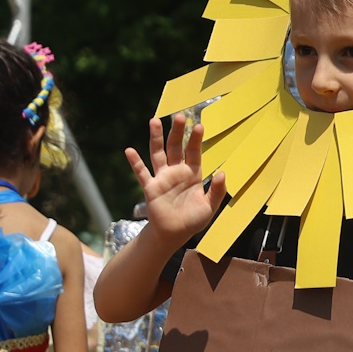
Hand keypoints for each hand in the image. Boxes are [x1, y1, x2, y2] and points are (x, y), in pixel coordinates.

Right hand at [124, 113, 225, 244]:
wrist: (174, 235)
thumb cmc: (192, 220)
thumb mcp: (209, 207)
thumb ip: (217, 191)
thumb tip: (222, 173)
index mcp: (192, 174)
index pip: (194, 152)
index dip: (195, 140)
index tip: (198, 126)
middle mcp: (176, 172)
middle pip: (175, 147)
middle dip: (177, 132)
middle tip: (179, 116)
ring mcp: (162, 178)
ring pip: (158, 154)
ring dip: (156, 138)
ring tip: (154, 121)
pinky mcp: (151, 188)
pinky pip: (142, 173)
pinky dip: (135, 162)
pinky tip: (129, 150)